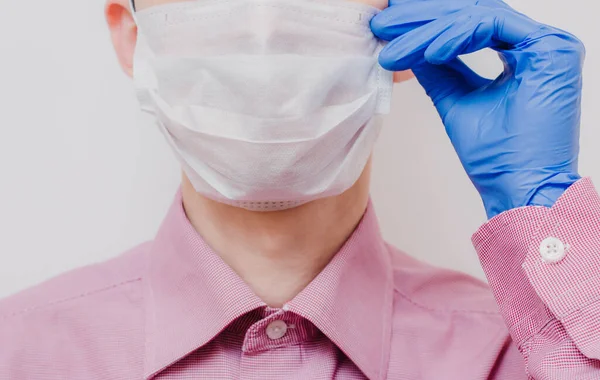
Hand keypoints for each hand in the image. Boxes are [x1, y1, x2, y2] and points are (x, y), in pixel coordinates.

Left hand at [371, 0, 583, 217]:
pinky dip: (457, 37)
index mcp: (521, 56)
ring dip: (430, 31)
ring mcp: (548, 45)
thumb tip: (410, 50)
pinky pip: (493, 26)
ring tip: (395, 49)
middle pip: (471, 15)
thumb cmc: (495, 157)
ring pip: (477, 17)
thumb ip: (440, 72)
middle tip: (383, 25)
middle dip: (421, 19)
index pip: (468, 26)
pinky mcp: (552, 49)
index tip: (388, 32)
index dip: (426, 25)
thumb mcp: (456, 102)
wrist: (519, 188)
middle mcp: (536, 45)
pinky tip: (430, 54)